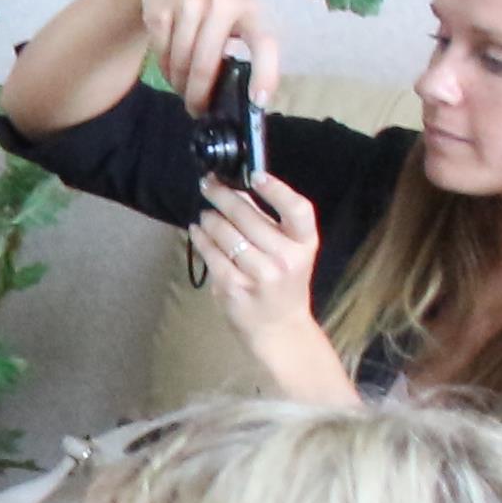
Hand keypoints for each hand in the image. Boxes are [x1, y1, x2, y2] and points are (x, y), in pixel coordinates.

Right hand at [125, 0, 280, 111]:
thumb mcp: (237, 10)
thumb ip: (241, 41)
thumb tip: (239, 92)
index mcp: (248, 8)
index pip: (264, 43)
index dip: (265, 73)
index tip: (258, 101)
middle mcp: (220, 3)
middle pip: (207, 63)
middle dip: (199, 94)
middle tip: (197, 109)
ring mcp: (187, 4)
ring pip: (180, 61)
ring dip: (179, 82)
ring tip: (181, 87)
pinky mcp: (160, 10)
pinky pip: (161, 52)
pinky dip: (164, 67)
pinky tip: (169, 67)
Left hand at [190, 176, 351, 399]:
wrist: (278, 327)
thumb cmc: (284, 282)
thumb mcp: (290, 252)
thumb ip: (269, 222)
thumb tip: (239, 189)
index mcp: (305, 244)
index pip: (297, 209)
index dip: (277, 189)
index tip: (255, 175)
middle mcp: (286, 258)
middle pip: (248, 216)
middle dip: (222, 195)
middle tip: (208, 184)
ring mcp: (260, 274)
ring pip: (224, 233)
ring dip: (209, 218)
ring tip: (205, 214)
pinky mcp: (234, 287)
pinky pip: (210, 254)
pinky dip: (199, 238)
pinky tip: (196, 231)